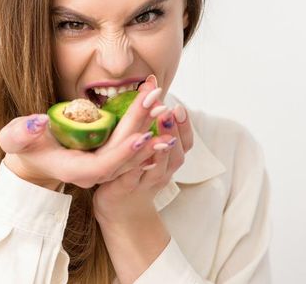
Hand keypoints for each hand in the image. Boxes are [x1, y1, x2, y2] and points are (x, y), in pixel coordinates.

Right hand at [0, 76, 169, 190]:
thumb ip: (22, 132)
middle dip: (141, 129)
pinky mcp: (108, 157)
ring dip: (148, 128)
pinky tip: (157, 112)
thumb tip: (38, 122)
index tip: (140, 136)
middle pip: (123, 157)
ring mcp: (102, 167)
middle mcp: (91, 173)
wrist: (33, 157)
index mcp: (71, 170)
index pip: (101, 167)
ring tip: (161, 104)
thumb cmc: (22, 145)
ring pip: (131, 153)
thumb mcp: (14, 137)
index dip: (121, 154)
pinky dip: (144, 128)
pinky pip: (131, 147)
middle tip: (156, 104)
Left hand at [92, 78, 193, 224]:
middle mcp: (161, 173)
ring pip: (158, 169)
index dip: (184, 126)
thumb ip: (151, 128)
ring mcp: (145, 184)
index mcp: (168, 161)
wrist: (120, 213)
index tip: (178, 106)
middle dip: (174, 132)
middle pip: (176, 155)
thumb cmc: (134, 177)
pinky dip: (135, 169)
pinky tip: (133, 156)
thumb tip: (151, 92)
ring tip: (156, 132)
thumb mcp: (147, 152)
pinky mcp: (125, 191)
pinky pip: (132, 180)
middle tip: (169, 112)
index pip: (185, 143)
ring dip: (159, 150)